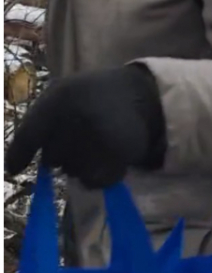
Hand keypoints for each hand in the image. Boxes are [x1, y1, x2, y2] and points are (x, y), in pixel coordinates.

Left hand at [6, 65, 165, 188]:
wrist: (139, 92)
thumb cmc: (91, 94)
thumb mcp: (60, 94)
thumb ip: (35, 124)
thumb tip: (12, 167)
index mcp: (61, 97)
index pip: (28, 135)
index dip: (18, 155)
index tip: (14, 169)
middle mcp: (80, 116)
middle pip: (52, 158)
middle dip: (61, 154)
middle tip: (79, 139)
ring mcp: (102, 136)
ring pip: (73, 171)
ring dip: (80, 165)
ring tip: (96, 146)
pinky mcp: (122, 152)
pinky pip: (97, 180)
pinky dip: (99, 177)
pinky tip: (107, 159)